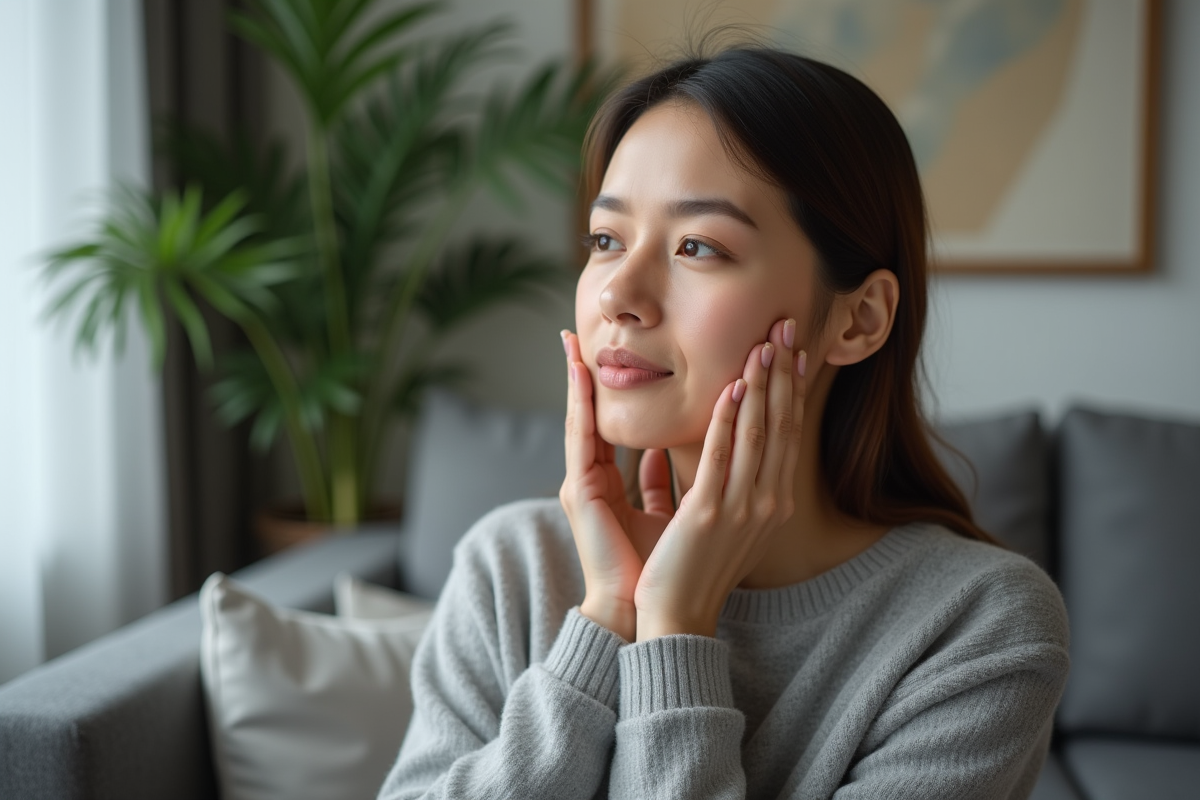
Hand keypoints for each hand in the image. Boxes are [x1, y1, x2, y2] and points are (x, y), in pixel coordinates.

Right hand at [558, 330, 675, 641]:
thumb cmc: (653, 569)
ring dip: (576, 380)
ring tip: (571, 343)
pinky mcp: (580, 494)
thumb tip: (664, 453)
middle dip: (578, 375)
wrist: (643, 611)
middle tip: (572, 333)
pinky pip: (581, 439)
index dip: (598, 391)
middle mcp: (586, 481)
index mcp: (605, 486)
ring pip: (577, 421)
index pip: (602, 426)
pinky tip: (582, 374)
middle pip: (583, 417)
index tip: (593, 355)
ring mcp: (578, 486)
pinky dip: (582, 405)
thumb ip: (657, 483)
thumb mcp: (659, 514)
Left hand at [632, 318, 806, 639]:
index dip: (790, 388)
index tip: (794, 350)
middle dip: (783, 373)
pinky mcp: (708, 514)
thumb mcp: (718, 519)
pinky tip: (732, 388)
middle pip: (779, 425)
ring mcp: (740, 509)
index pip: (784, 433)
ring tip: (763, 343)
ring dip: (761, 385)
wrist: (675, 618)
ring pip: (756, 434)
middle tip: (786, 327)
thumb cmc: (691, 569)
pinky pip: (721, 457)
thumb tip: (718, 443)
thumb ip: (721, 480)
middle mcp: (765, 503)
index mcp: (770, 503)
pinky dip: (728, 420)